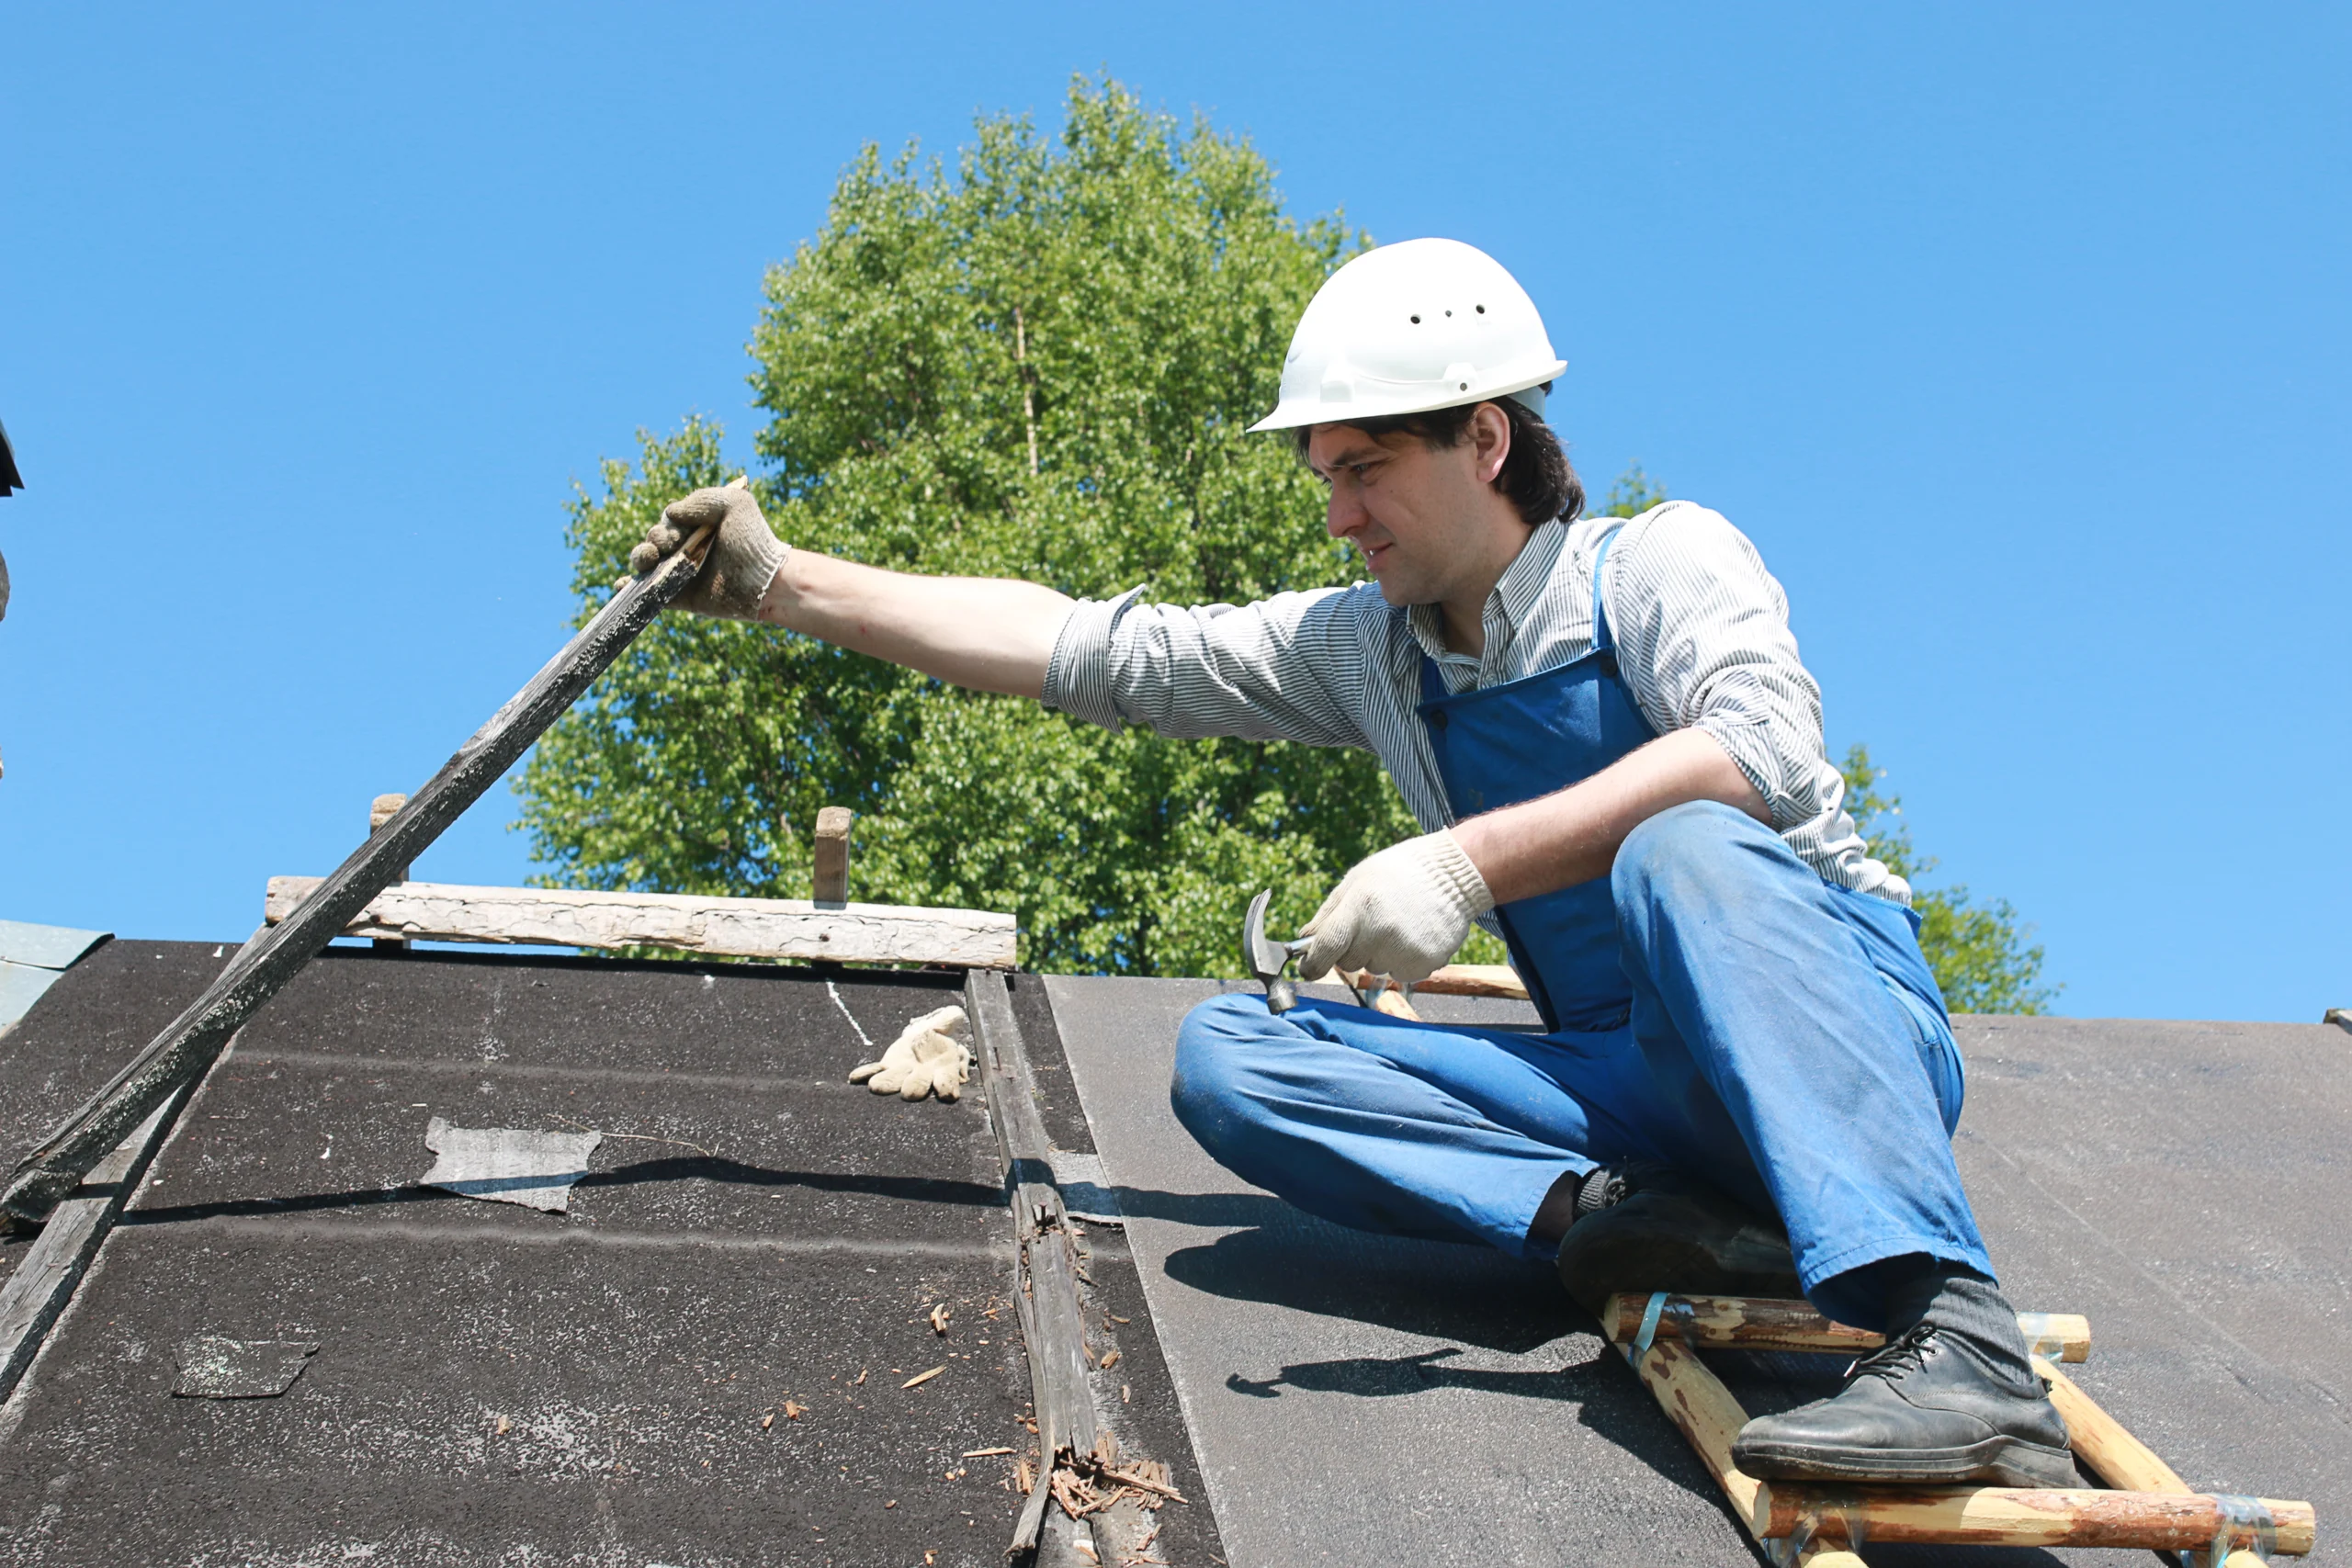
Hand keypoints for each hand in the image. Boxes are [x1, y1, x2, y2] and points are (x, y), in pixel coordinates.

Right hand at [629, 480, 787, 618]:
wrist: (766, 579)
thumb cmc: (754, 540)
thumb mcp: (734, 504)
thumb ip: (702, 500)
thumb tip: (669, 513)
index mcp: (697, 527)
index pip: (668, 521)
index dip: (666, 527)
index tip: (677, 534)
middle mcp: (688, 549)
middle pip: (653, 541)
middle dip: (654, 541)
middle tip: (669, 547)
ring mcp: (682, 574)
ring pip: (647, 564)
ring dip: (639, 559)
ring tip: (647, 561)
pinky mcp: (681, 597)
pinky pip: (651, 593)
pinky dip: (632, 590)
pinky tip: (621, 586)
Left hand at [849, 1005, 972, 1101]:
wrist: (920, 1043)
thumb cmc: (937, 1039)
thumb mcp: (944, 1027)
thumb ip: (947, 1022)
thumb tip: (955, 1014)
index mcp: (943, 1069)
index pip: (947, 1079)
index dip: (947, 1085)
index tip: (947, 1093)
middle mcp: (923, 1077)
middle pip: (919, 1083)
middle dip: (915, 1087)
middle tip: (909, 1093)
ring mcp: (902, 1075)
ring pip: (895, 1081)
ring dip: (886, 1084)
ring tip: (875, 1086)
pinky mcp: (886, 1069)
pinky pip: (875, 1071)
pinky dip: (865, 1074)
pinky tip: (855, 1077)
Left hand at [1298, 829, 1494, 985]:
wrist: (1454, 874)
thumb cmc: (1399, 872)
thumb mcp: (1357, 879)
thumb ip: (1328, 913)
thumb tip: (1304, 941)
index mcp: (1360, 906)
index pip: (1325, 950)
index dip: (1312, 964)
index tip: (1308, 968)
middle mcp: (1381, 932)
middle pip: (1347, 964)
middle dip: (1351, 950)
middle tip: (1371, 925)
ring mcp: (1404, 951)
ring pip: (1374, 969)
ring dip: (1378, 954)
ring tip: (1398, 924)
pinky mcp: (1424, 964)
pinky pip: (1399, 974)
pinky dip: (1401, 960)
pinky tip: (1413, 935)